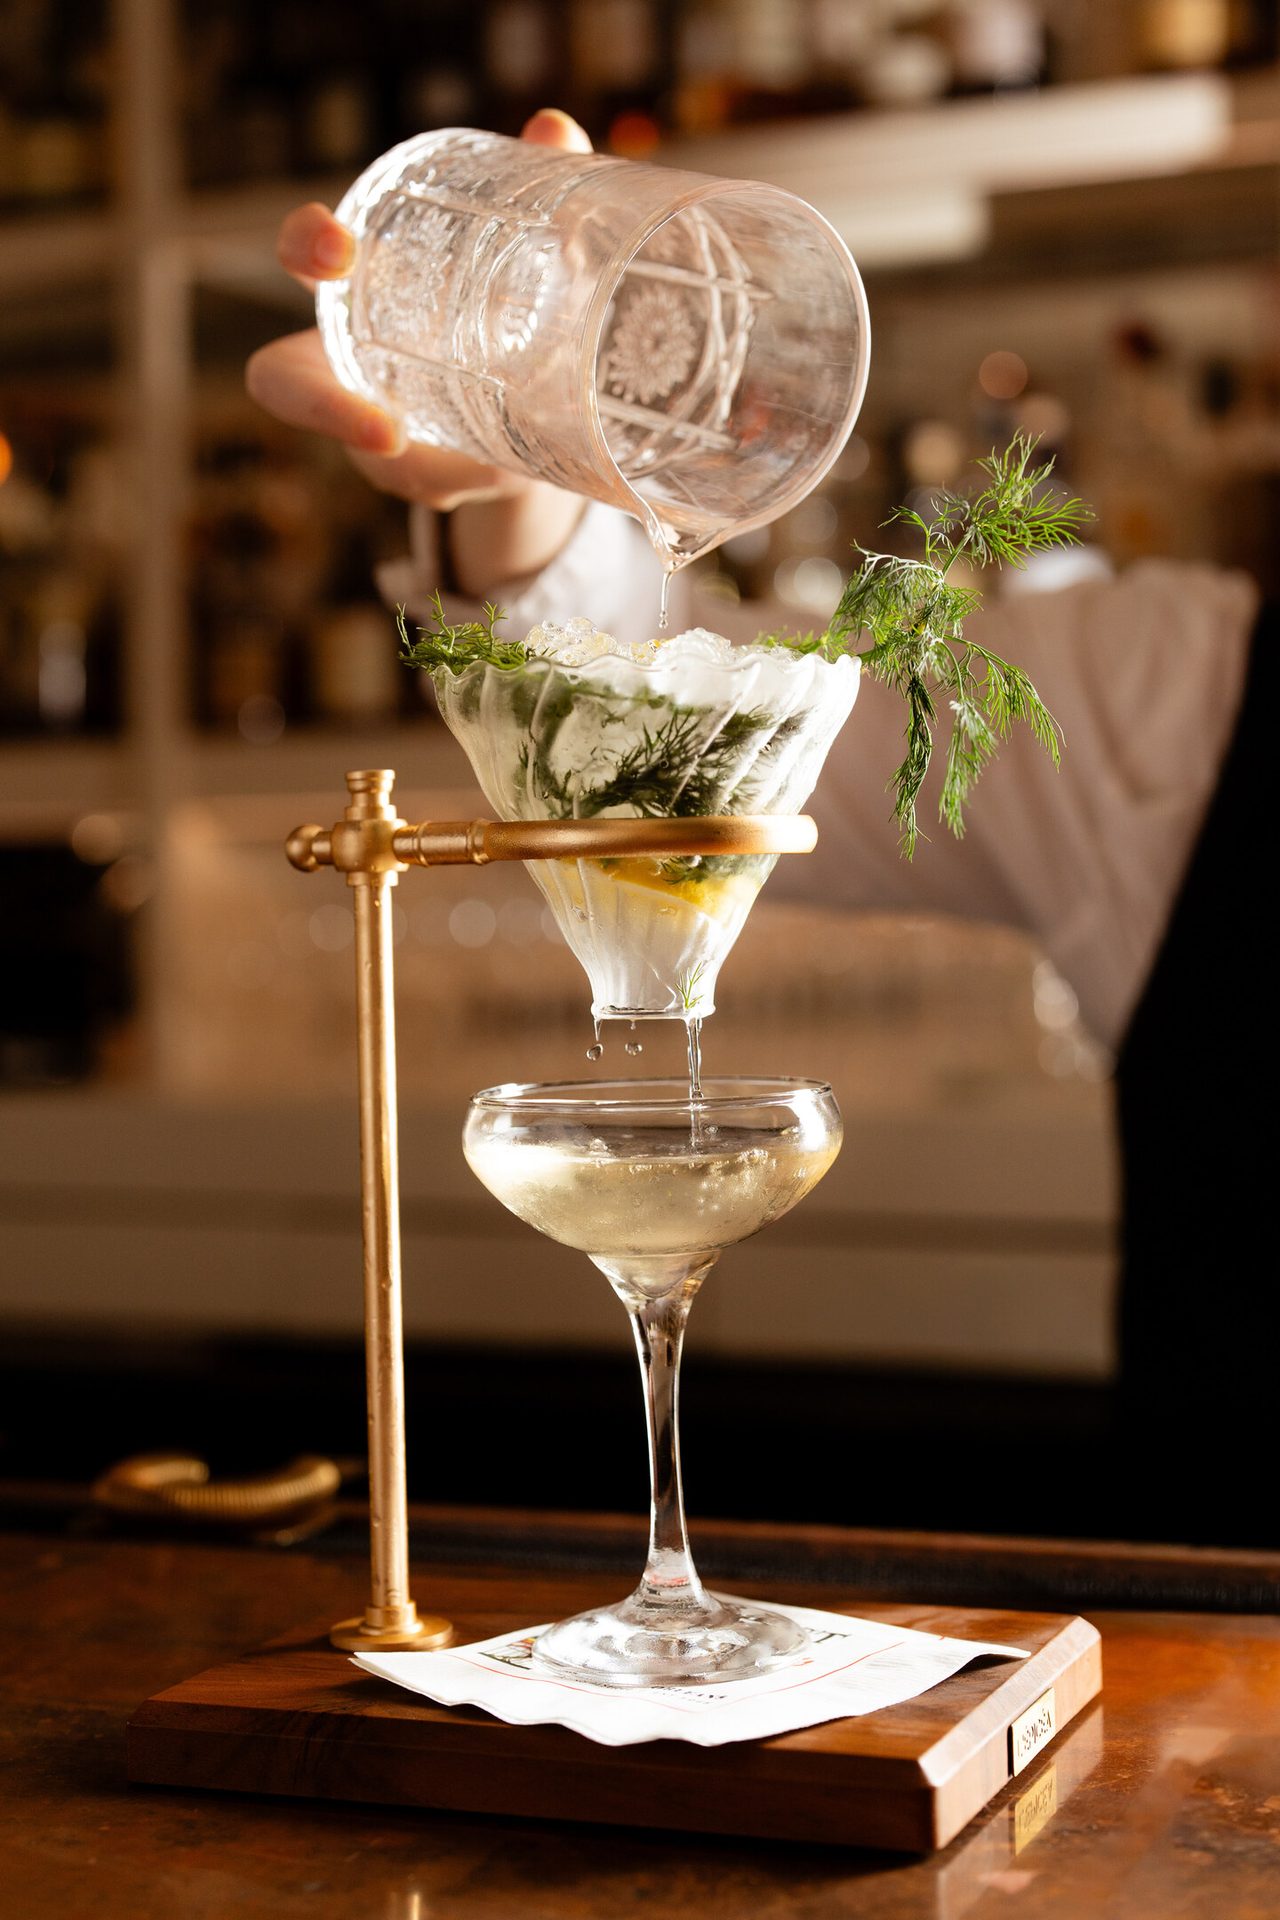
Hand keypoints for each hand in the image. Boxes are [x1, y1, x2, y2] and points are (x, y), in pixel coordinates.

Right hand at [245, 109, 592, 590]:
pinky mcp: (425, 476)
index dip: (303, 247)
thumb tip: (552, 129)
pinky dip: (469, 482)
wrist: (537, 386)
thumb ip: (540, 185)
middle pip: (285, 387)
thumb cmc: (507, 294)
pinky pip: (433, 486)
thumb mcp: (527, 243)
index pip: (301, 257)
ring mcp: (376, 429)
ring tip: (477, 471)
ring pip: (370, 461)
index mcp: (360, 286)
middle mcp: (346, 365)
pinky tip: (505, 476)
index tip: (337, 247)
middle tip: (384, 427)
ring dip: (411, 470)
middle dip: (318, 406)